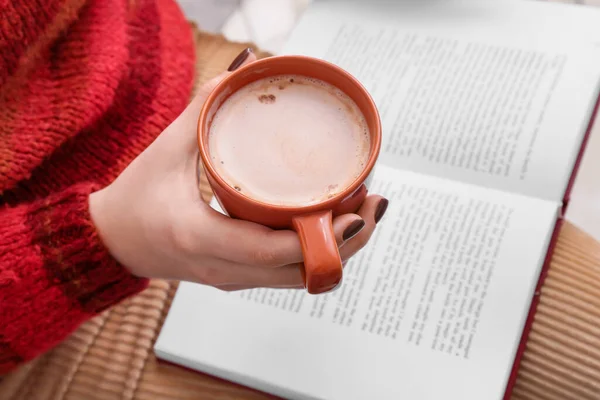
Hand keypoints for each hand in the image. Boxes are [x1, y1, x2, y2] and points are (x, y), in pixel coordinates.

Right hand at [89, 49, 388, 291]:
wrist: (114, 242)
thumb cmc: (134, 200)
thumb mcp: (166, 150)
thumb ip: (204, 110)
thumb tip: (244, 72)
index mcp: (200, 236)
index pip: (271, 250)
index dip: (321, 237)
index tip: (357, 213)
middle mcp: (223, 268)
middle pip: (300, 271)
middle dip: (346, 243)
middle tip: (373, 204)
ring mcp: (233, 279)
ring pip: (299, 278)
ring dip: (336, 249)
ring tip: (361, 211)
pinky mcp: (239, 279)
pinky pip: (287, 274)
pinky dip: (316, 253)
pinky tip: (332, 226)